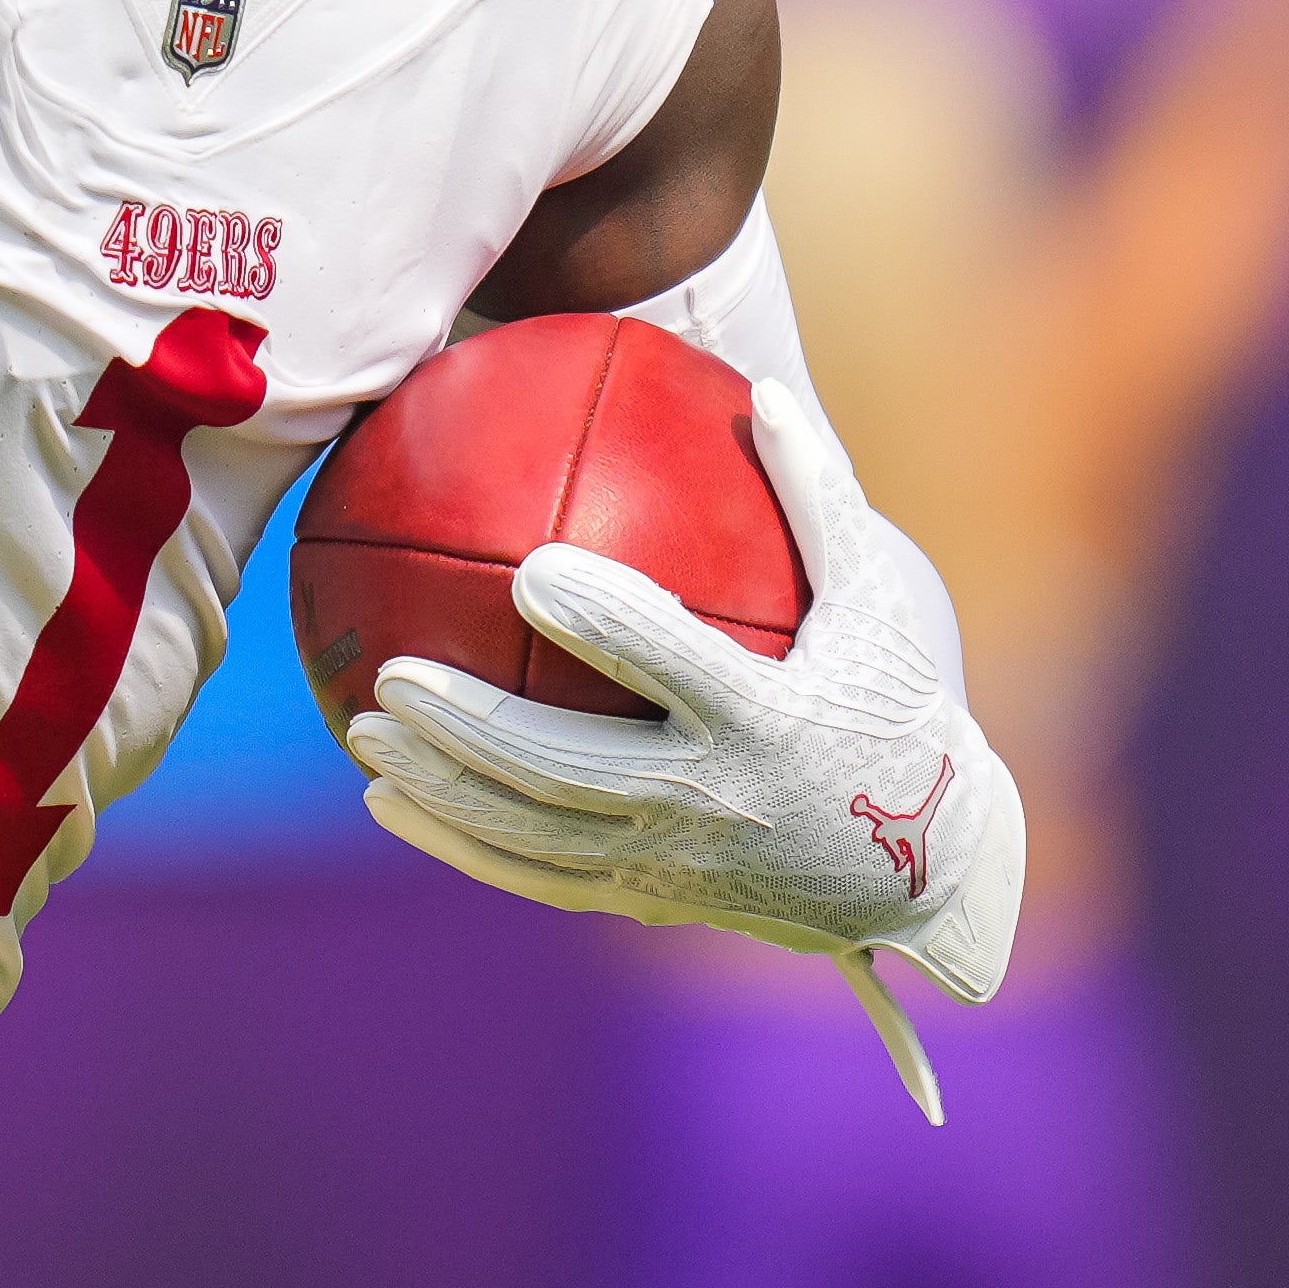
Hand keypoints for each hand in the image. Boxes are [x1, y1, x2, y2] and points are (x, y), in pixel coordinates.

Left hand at [343, 378, 1024, 1000]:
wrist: (924, 869)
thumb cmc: (891, 707)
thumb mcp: (876, 603)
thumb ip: (819, 497)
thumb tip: (761, 387)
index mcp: (764, 720)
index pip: (669, 663)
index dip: (602, 619)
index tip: (529, 571)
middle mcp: (711, 801)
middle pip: (567, 769)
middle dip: (472, 728)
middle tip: (392, 675)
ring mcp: (673, 863)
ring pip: (534, 833)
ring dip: (442, 788)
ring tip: (364, 735)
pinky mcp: (648, 900)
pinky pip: (534, 878)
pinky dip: (457, 845)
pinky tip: (388, 802)